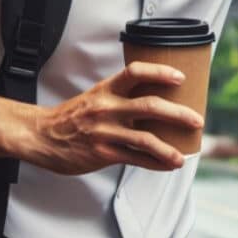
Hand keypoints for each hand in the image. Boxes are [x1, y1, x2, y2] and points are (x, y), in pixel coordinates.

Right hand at [28, 62, 203, 174]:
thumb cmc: (72, 117)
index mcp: (105, 89)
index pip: (135, 72)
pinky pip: (135, 159)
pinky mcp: (102, 153)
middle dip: (178, 113)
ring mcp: (104, 131)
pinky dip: (154, 163)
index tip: (180, 78)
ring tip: (183, 155)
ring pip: (145, 139)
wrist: (41, 136)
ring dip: (169, 148)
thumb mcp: (94, 97)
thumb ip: (119, 98)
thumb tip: (155, 104)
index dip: (160, 72)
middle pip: (149, 106)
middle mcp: (106, 107)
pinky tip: (167, 165)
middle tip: (197, 120)